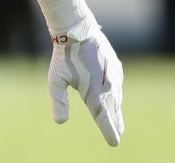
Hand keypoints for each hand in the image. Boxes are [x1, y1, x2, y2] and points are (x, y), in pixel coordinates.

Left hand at [47, 16, 124, 145]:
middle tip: (119, 133)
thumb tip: (60, 122)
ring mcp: (114, 75)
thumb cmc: (64, 56)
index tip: (114, 143)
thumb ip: (59, 102)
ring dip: (117, 109)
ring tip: (117, 117)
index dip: (109, 132)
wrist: (77, 30)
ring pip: (117, 98)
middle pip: (114, 111)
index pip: (103, 118)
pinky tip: (116, 95)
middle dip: (116, 123)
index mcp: (94, 93)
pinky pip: (118, 84)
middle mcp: (108, 87)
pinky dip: (117, 93)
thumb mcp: (56, 80)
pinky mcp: (115, 65)